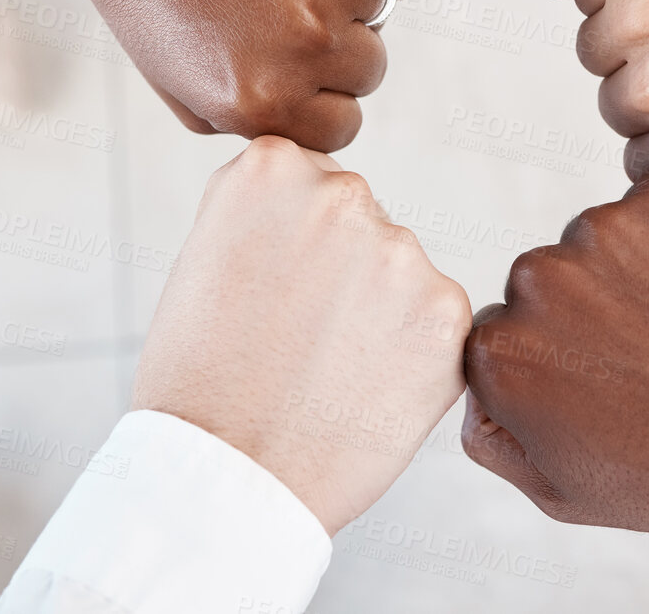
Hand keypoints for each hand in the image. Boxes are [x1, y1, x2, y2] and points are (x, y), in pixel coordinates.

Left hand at [45, 0, 387, 150]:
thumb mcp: (176, 80)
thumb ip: (247, 115)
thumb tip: (304, 117)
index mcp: (264, 98)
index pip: (342, 127)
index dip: (322, 98)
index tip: (297, 69)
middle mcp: (307, 45)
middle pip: (368, 69)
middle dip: (338, 47)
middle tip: (286, 9)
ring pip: (376, 4)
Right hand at [133, 137, 471, 532]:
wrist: (227, 478)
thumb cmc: (202, 379)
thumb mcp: (207, 256)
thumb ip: (272, 213)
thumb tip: (326, 198)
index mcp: (272, 169)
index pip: (307, 183)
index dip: (289, 247)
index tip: (267, 291)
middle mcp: (343, 194)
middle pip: (358, 221)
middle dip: (339, 271)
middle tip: (294, 339)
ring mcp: (401, 251)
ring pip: (398, 272)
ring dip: (377, 311)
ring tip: (323, 372)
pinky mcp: (446, 312)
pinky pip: (434, 321)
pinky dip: (410, 355)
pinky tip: (363, 390)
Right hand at [462, 166, 648, 572]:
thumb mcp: (570, 492)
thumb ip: (498, 439)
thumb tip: (478, 391)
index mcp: (501, 351)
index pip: (506, 335)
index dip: (558, 366)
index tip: (606, 390)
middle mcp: (537, 277)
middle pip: (547, 279)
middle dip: (590, 312)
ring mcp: (605, 228)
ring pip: (604, 240)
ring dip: (639, 272)